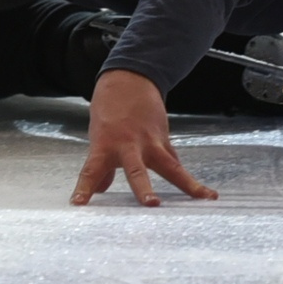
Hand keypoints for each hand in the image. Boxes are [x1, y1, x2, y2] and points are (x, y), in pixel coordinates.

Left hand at [71, 69, 215, 206]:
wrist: (130, 80)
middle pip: (137, 171)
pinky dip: (186, 178)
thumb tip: (100, 190)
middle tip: (151, 204)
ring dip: (187, 184)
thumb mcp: (98, 137)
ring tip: (203, 197)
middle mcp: (129, 145)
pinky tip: (202, 193)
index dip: (85, 188)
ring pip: (171, 167)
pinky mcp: (164, 141)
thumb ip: (100, 167)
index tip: (79, 203)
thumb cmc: (110, 109)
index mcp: (105, 145)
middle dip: (144, 188)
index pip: (91, 171)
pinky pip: (175, 162)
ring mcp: (151, 143)